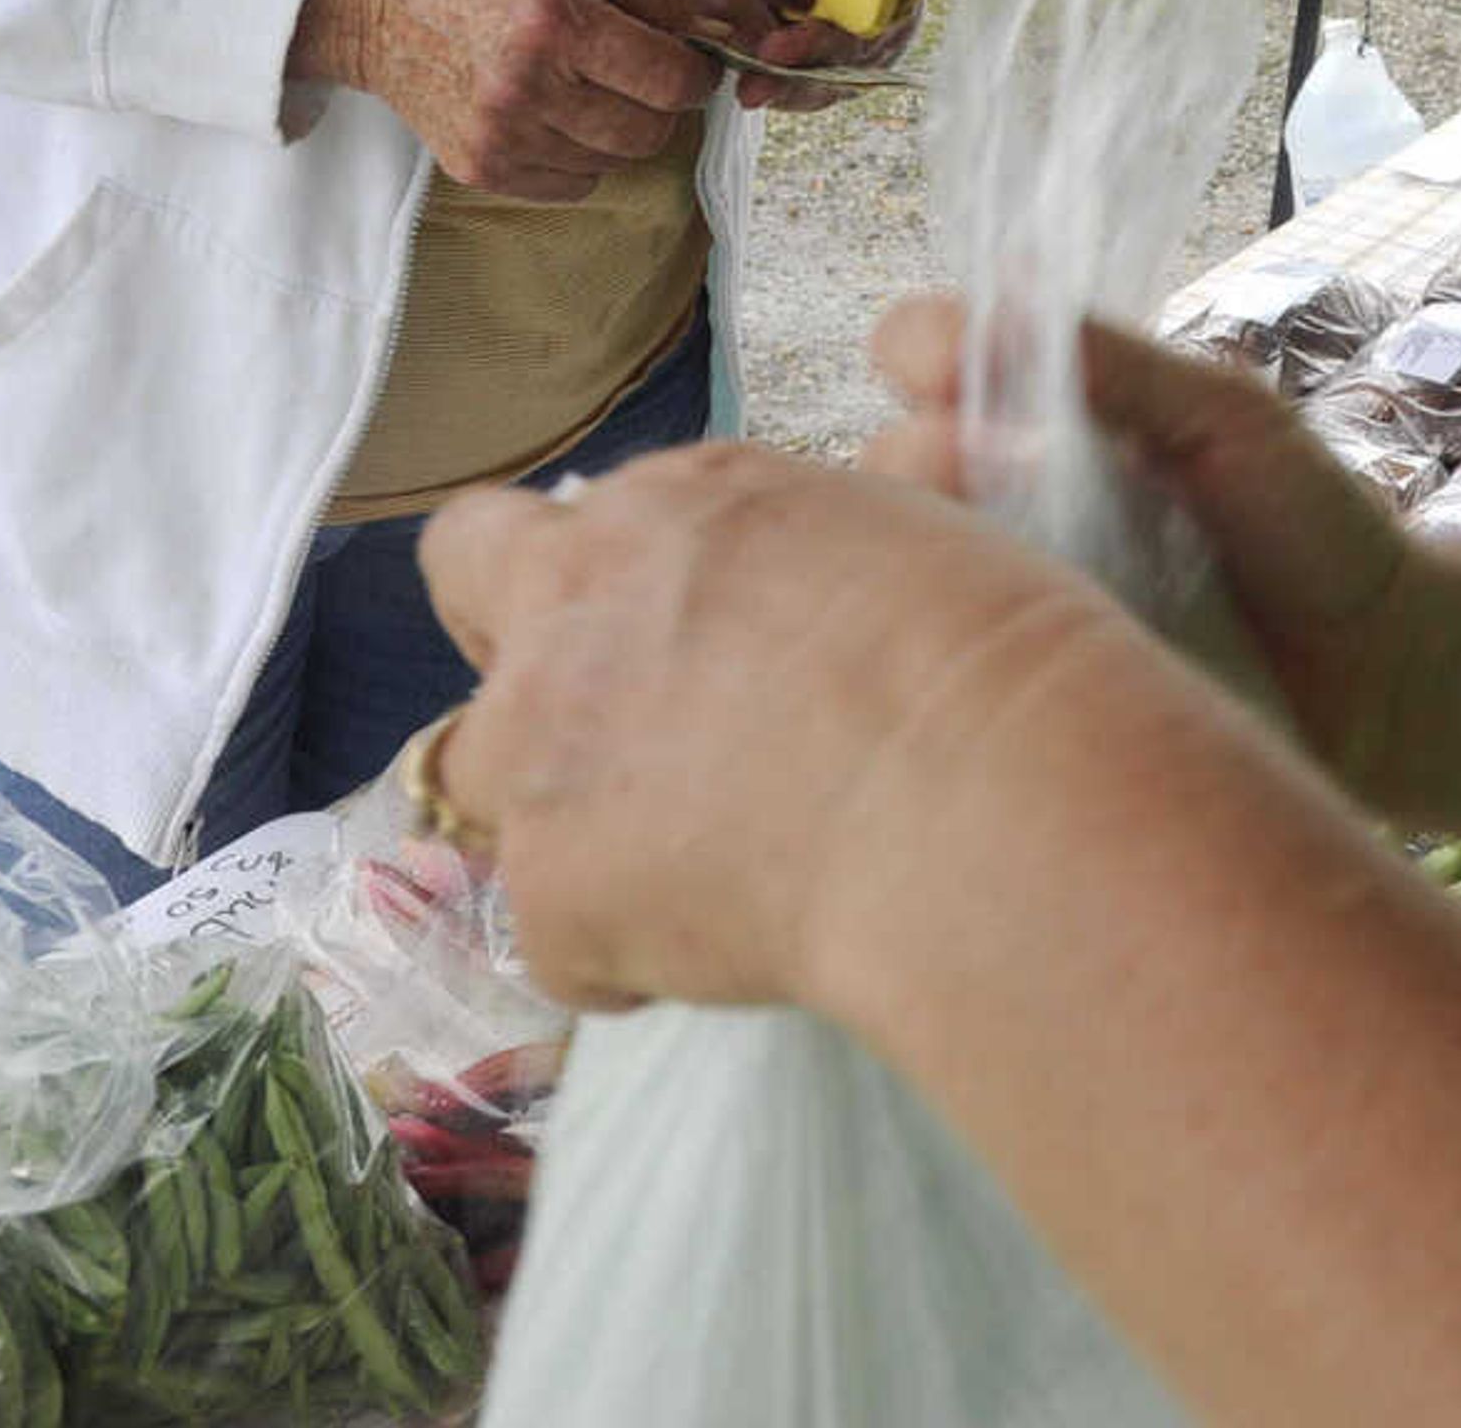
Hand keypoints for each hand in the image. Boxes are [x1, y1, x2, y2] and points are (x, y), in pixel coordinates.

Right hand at [288, 0, 712, 198]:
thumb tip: (709, 34)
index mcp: (556, 23)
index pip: (671, 81)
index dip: (696, 72)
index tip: (689, 61)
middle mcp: (528, 88)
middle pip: (650, 132)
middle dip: (662, 103)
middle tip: (640, 72)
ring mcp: (501, 137)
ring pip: (614, 161)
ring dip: (617, 128)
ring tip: (584, 85)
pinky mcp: (481, 169)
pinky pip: (572, 185)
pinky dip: (580, 155)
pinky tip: (554, 112)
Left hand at [420, 444, 1139, 1010]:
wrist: (981, 800)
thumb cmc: (993, 652)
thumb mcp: (896, 538)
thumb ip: (789, 561)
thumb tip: (795, 600)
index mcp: (672, 508)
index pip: (558, 516)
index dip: (599, 573)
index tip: (664, 624)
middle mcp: (574, 605)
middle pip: (467, 588)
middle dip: (518, 645)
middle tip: (621, 725)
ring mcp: (541, 755)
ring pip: (485, 780)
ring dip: (561, 809)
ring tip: (685, 862)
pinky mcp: (549, 899)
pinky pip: (568, 938)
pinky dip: (634, 953)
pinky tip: (743, 946)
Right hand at [867, 298, 1415, 790]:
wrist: (1380, 667)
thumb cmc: (1310, 521)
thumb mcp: (1226, 417)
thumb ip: (1119, 366)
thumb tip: (1002, 290)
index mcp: (1046, 412)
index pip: (927, 353)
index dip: (923, 349)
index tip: (945, 365)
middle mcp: (1004, 498)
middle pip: (891, 465)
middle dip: (922, 462)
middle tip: (987, 476)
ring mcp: (1008, 600)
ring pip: (907, 571)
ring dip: (946, 560)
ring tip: (1028, 571)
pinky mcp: (1022, 694)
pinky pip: (956, 668)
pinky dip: (975, 651)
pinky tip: (1019, 655)